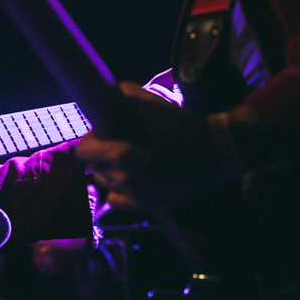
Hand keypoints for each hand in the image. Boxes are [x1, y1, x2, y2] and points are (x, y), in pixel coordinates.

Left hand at [76, 81, 225, 212]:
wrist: (214, 151)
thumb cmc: (180, 124)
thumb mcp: (149, 102)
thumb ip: (123, 95)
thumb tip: (111, 94)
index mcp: (120, 155)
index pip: (84, 150)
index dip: (93, 138)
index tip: (104, 131)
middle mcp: (124, 180)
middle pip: (94, 166)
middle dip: (101, 152)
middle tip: (117, 140)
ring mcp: (136, 196)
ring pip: (106, 182)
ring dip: (110, 170)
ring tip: (127, 157)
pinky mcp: (149, 206)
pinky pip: (118, 199)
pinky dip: (121, 190)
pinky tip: (132, 177)